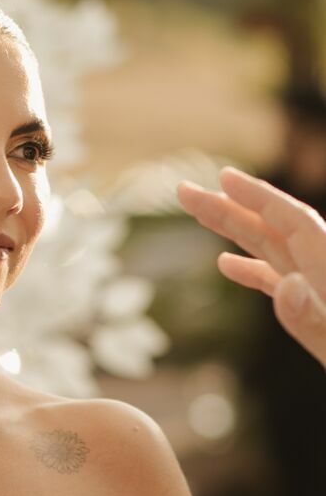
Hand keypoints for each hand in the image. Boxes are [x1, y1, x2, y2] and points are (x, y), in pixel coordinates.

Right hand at [177, 168, 325, 369]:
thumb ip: (314, 318)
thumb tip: (285, 285)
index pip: (293, 222)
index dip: (259, 197)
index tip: (223, 177)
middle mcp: (324, 274)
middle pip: (274, 230)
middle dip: (231, 208)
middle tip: (184, 193)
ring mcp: (319, 291)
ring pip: (272, 251)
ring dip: (235, 231)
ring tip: (198, 213)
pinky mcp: (315, 311)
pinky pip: (279, 280)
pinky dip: (252, 269)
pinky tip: (226, 265)